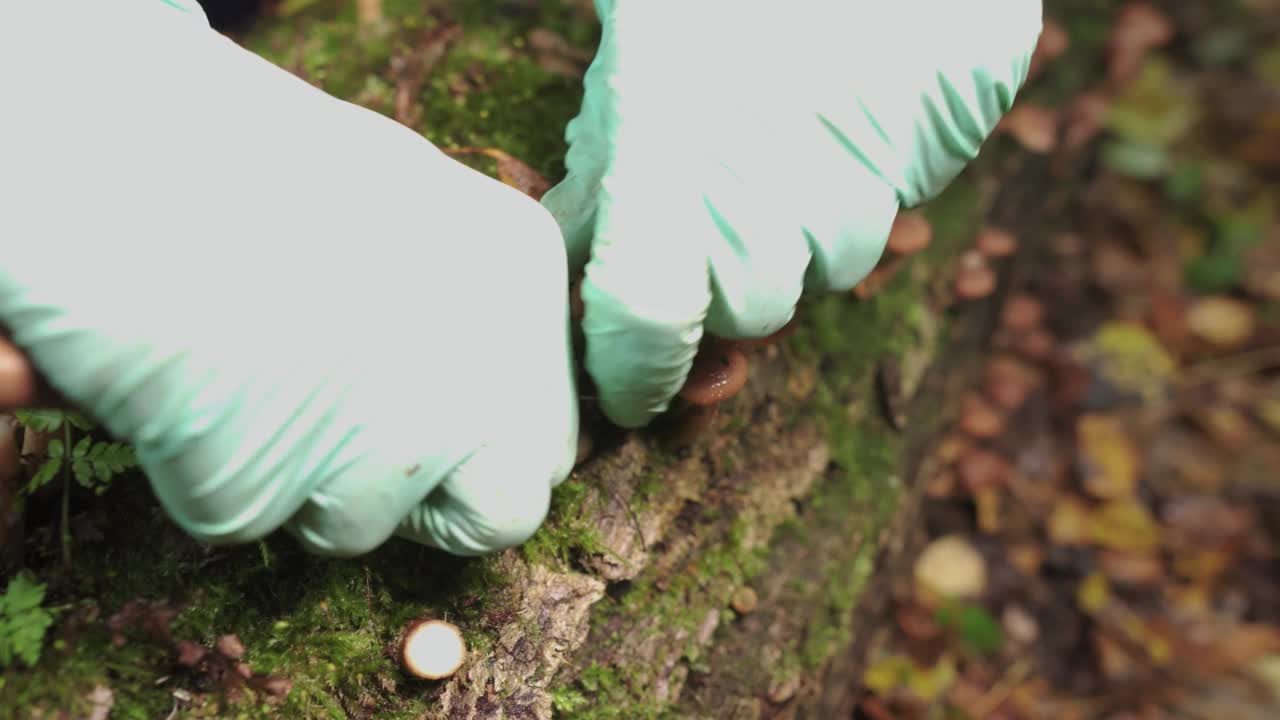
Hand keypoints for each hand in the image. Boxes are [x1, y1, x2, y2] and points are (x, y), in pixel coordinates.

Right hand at [0, 2, 577, 556]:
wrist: (135, 169)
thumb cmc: (258, 160)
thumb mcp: (405, 206)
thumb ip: (460, 302)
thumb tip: (456, 373)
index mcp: (524, 287)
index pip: (550, 431)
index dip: (484, 438)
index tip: (428, 417)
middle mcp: (490, 380)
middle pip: (509, 508)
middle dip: (434, 500)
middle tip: (353, 443)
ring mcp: (395, 450)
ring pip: (366, 525)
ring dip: (309, 480)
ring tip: (248, 374)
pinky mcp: (275, 493)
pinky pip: (254, 512)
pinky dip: (219, 469)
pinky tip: (196, 387)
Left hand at [541, 0, 1043, 427]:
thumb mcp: (632, 69)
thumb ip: (606, 177)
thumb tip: (582, 259)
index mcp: (671, 165)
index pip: (645, 325)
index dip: (633, 375)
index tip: (627, 391)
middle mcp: (775, 192)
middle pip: (748, 311)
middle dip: (722, 286)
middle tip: (716, 209)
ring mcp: (870, 178)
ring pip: (830, 268)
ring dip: (801, 234)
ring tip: (787, 138)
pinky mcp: (937, 152)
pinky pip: (892, 209)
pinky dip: (860, 185)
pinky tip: (840, 118)